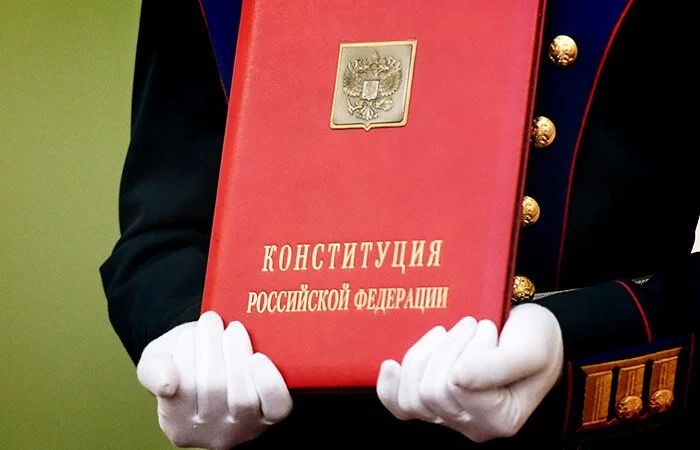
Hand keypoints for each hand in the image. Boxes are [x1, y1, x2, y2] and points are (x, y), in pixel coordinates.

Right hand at [136, 311, 291, 448]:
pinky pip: (275, 407)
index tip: (190, 333)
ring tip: (233, 330)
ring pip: (243, 398)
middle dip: (212, 349)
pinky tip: (259, 358)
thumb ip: (153, 371)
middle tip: (212, 321)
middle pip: (213, 392)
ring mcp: (245, 428)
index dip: (187, 360)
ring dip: (237, 356)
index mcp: (179, 426)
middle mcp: (213, 435)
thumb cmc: (186, 361)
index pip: (182, 394)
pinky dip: (268, 381)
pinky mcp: (270, 418)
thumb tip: (168, 383)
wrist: (217, 358)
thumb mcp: (158, 362)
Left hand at [376, 303, 562, 442]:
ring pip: (412, 397)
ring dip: (426, 355)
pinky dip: (390, 385)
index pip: (459, 386)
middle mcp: (473, 426)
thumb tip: (458, 377)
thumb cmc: (536, 339)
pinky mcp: (432, 403)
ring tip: (448, 333)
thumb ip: (499, 365)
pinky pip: (399, 405)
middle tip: (472, 325)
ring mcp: (450, 417)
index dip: (468, 350)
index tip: (489, 329)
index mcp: (500, 420)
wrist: (530, 333)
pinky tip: (390, 365)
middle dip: (448, 348)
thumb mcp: (530, 348)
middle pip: (431, 392)